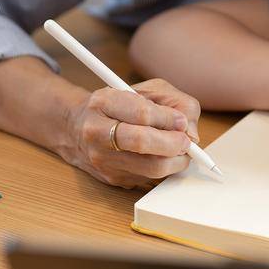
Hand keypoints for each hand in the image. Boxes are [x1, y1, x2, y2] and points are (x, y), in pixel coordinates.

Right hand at [63, 78, 200, 188]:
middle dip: (173, 144)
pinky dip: (163, 169)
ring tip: (180, 151)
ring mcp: (102, 159)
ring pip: (150, 167)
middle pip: (142, 142)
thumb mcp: (146, 90)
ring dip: (174, 161)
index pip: (142, 113)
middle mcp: (97, 131)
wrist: (78, 129)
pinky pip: (148, 178)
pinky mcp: (111, 178)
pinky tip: (162, 157)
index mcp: (103, 102)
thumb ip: (175, 102)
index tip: (182, 122)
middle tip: (186, 142)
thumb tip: (190, 131)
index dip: (168, 119)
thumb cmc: (118, 106)